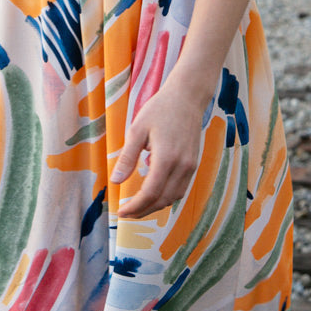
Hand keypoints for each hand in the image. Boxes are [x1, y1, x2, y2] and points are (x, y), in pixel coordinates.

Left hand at [109, 82, 204, 218]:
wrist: (188, 97)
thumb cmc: (160, 109)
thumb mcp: (137, 130)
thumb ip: (127, 158)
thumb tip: (115, 181)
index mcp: (166, 158)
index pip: (150, 193)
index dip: (135, 207)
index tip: (121, 212)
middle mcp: (182, 166)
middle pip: (162, 200)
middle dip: (143, 211)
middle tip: (127, 213)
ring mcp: (191, 166)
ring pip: (174, 197)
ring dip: (156, 206)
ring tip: (138, 207)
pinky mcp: (194, 163)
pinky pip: (181, 188)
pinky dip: (167, 197)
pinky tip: (155, 194)